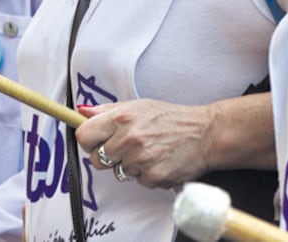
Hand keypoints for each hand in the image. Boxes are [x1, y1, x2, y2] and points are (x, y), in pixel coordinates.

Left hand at [74, 100, 215, 189]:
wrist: (205, 133)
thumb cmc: (171, 118)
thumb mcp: (138, 106)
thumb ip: (107, 111)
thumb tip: (81, 113)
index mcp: (121, 117)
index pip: (83, 136)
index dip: (88, 140)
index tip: (95, 141)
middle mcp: (128, 138)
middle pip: (96, 159)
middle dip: (108, 156)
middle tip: (126, 147)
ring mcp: (140, 159)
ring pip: (117, 172)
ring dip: (129, 166)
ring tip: (148, 152)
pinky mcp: (153, 177)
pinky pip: (138, 182)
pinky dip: (147, 175)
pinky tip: (159, 161)